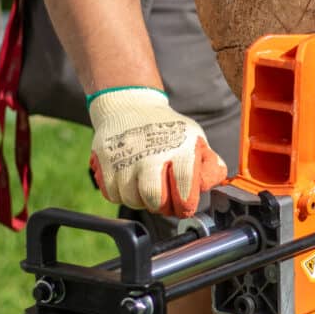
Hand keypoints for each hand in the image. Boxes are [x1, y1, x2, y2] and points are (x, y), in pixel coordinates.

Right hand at [87, 87, 228, 217]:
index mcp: (180, 147)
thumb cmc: (168, 129)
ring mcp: (126, 156)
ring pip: (131, 199)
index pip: (185, 181)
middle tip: (164, 202)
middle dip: (161, 207)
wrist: (131, 106)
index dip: (186, 202)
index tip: (185, 207)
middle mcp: (152, 152)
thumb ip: (208, 165)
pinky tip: (129, 181)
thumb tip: (208, 186)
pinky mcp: (105, 159)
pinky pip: (112, 194)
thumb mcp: (195, 138)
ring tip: (145, 186)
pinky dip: (121, 194)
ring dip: (140, 200)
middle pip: (154, 197)